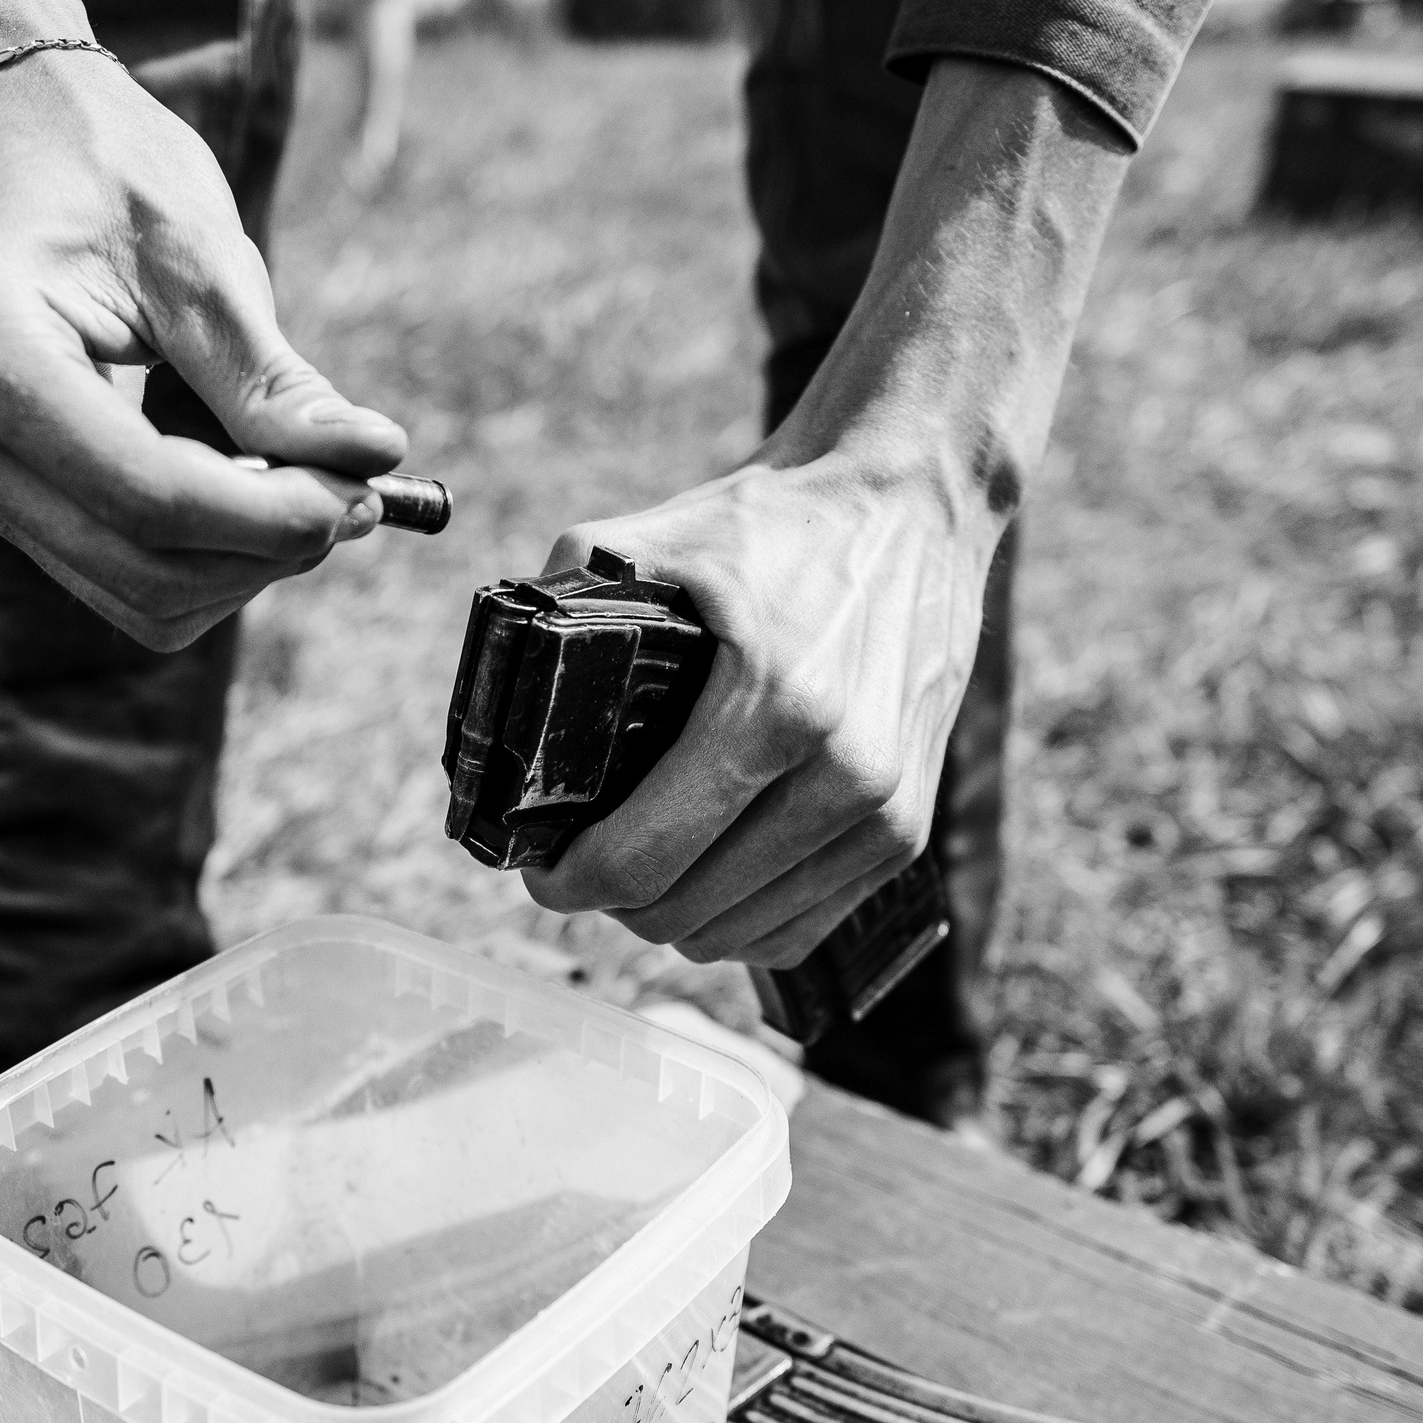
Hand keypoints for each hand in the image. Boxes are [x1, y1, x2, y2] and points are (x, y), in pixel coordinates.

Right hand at [0, 50, 407, 649]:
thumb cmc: (96, 161)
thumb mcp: (198, 254)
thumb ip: (272, 380)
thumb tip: (373, 458)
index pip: (147, 494)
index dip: (272, 517)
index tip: (366, 493)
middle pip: (140, 567)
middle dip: (264, 547)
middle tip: (357, 494)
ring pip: (131, 593)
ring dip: (237, 558)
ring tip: (291, 465)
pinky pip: (112, 571)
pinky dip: (198, 547)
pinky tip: (230, 468)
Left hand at [524, 58, 1132, 971]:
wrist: (928, 495)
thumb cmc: (777, 510)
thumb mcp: (656, 532)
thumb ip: (572, 593)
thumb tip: (494, 662)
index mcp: (763, 703)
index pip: (642, 852)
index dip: (568, 879)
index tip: (536, 865)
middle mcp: (834, 768)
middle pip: (688, 908)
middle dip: (612, 904)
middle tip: (570, 873)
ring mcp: (885, 801)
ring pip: (752, 927)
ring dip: (680, 924)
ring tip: (635, 881)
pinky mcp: (914, 813)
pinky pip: (814, 913)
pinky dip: (752, 921)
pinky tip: (713, 889)